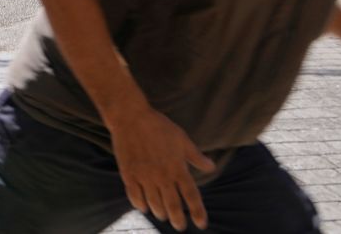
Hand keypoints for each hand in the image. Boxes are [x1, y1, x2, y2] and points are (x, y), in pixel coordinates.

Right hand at [107, 104, 213, 231]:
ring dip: (160, 213)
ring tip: (163, 215)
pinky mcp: (129, 175)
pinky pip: (135, 197)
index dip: (197, 212)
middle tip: (180, 226)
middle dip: (178, 220)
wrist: (131, 118)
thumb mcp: (182, 139)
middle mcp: (162, 176)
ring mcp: (144, 177)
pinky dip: (140, 205)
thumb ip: (196, 156)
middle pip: (173, 206)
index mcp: (178, 168)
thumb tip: (211, 167)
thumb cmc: (158, 126)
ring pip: (154, 205)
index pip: (191, 196)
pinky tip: (144, 207)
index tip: (201, 224)